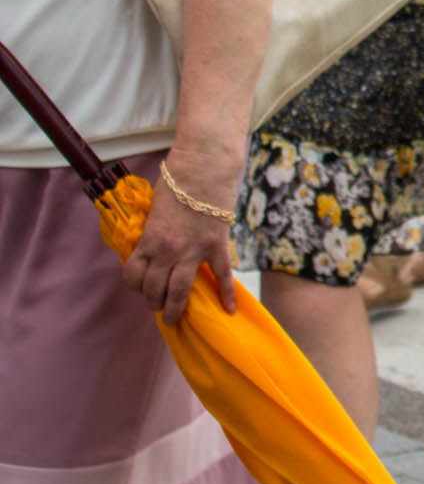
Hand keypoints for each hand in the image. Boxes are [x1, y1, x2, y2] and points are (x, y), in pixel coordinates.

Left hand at [124, 151, 240, 325]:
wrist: (204, 166)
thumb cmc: (176, 181)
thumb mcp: (154, 209)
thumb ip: (152, 230)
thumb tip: (153, 244)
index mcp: (148, 241)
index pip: (133, 276)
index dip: (135, 286)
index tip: (141, 288)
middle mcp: (167, 251)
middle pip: (155, 289)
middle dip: (153, 302)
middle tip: (157, 306)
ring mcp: (193, 251)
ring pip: (180, 291)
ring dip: (175, 308)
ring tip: (174, 316)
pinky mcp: (217, 246)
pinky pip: (222, 275)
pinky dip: (226, 294)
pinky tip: (229, 310)